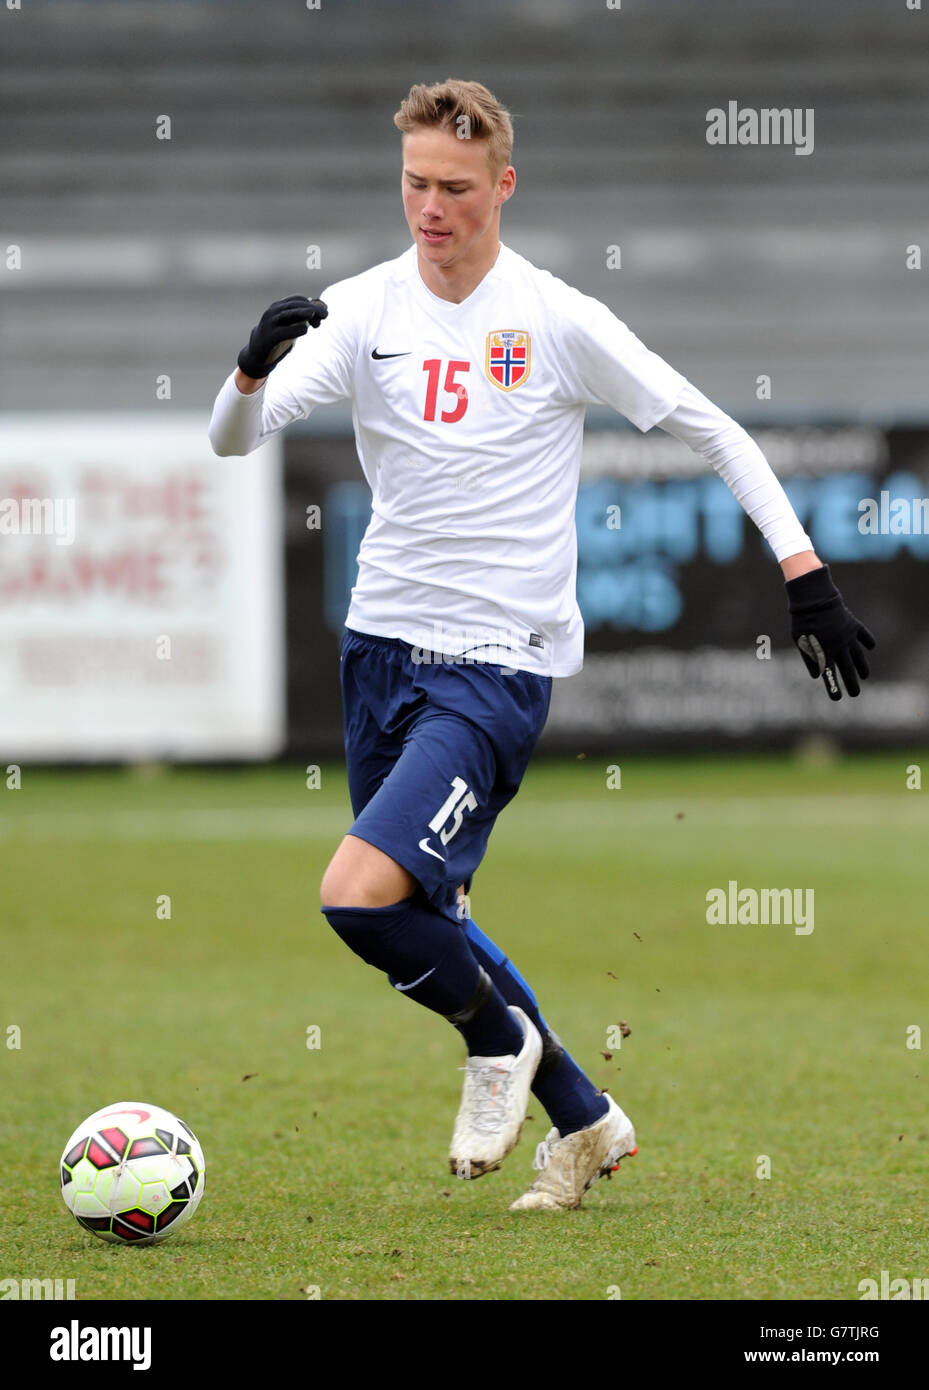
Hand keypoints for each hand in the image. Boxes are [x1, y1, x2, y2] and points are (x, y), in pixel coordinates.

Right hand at [236, 295, 327, 380]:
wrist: (257, 353)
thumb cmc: (277, 337)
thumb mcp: (290, 324)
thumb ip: (302, 316)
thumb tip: (319, 305)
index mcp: (278, 307)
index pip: (297, 300)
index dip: (313, 303)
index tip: (325, 311)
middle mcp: (273, 312)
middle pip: (295, 305)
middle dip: (312, 308)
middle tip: (325, 314)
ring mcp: (270, 324)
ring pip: (288, 314)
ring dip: (304, 313)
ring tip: (315, 315)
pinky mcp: (269, 337)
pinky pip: (283, 331)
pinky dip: (295, 329)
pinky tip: (305, 330)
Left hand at [786, 564, 874, 699]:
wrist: (814, 600)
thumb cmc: (803, 622)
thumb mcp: (801, 642)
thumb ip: (809, 659)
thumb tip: (816, 676)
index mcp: (825, 653)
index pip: (830, 675)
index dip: (833, 687)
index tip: (837, 698)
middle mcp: (839, 647)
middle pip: (848, 669)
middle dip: (852, 683)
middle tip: (855, 694)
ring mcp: (848, 636)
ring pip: (858, 655)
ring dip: (862, 667)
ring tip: (865, 676)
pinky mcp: (853, 625)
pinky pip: (863, 635)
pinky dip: (868, 641)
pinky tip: (871, 647)